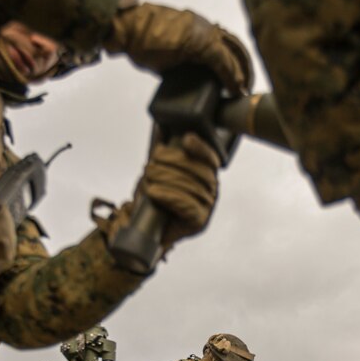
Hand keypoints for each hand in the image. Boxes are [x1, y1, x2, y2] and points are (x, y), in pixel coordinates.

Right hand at [104, 0, 252, 94]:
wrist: (127, 28)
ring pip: (233, 53)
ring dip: (241, 73)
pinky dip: (231, 76)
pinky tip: (235, 88)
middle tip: (246, 86)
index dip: (234, 60)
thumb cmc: (139, 38)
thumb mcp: (166, 51)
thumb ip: (180, 61)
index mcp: (197, 27)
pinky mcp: (200, 43)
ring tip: (243, 90)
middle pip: (235, 46)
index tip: (238, 77)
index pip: (225, 42)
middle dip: (244, 67)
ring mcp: (203, 33)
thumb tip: (183, 75)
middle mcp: (204, 27)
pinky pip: (222, 61)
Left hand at [137, 133, 220, 250]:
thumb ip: (164, 155)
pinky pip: (186, 205)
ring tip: (147, 178)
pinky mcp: (199, 222)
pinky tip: (154, 192)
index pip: (210, 159)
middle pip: (197, 171)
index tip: (186, 139)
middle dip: (171, 164)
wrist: (151, 232)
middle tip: (150, 165)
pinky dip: (168, 197)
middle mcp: (211, 191)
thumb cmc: (157, 201)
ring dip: (165, 180)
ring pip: (190, 187)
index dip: (200, 147)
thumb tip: (161, 129)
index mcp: (207, 177)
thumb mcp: (159, 174)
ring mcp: (207, 208)